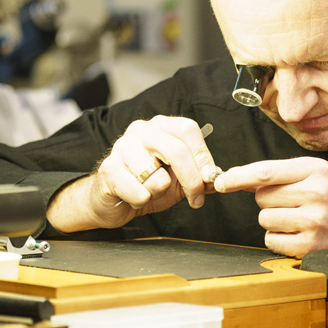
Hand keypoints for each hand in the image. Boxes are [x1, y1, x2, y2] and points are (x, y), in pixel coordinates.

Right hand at [47, 116, 219, 231]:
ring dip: (158, 193)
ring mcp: (122, 147)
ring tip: (148, 191)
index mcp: (160, 126)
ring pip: (158, 178)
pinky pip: (140, 193)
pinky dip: (141, 201)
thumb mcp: (178, 180)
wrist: (110, 200)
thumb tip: (219, 178)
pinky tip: (133, 196)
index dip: (203, 156)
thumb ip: (199, 177)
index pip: (188, 130)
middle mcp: (141, 130)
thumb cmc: (145, 185)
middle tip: (196, 199)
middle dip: (192, 181)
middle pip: (177, 152)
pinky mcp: (108, 168)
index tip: (211, 178)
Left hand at [214, 157, 327, 258]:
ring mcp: (314, 220)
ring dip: (275, 222)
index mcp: (316, 170)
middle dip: (270, 202)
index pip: (266, 171)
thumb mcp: (319, 177)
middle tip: (294, 206)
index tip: (221, 182)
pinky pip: (272, 240)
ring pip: (265, 219)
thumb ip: (283, 174)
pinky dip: (279, 240)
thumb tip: (239, 179)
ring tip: (300, 221)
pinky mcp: (310, 246)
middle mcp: (316, 192)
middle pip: (262, 197)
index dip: (238, 176)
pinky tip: (300, 236)